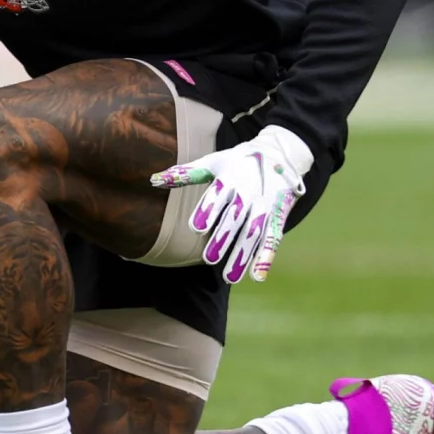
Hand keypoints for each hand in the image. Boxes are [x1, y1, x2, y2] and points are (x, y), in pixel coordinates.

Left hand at [151, 125, 312, 283]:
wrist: (280, 155)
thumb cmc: (237, 162)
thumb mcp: (214, 163)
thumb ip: (186, 174)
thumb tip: (153, 180)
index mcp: (231, 178)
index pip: (219, 195)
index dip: (208, 210)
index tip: (196, 228)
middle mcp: (249, 193)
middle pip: (236, 218)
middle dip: (224, 237)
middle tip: (208, 258)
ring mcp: (264, 207)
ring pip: (254, 233)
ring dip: (242, 255)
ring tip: (229, 278)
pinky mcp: (276, 219)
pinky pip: (272, 239)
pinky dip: (265, 258)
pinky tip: (256, 277)